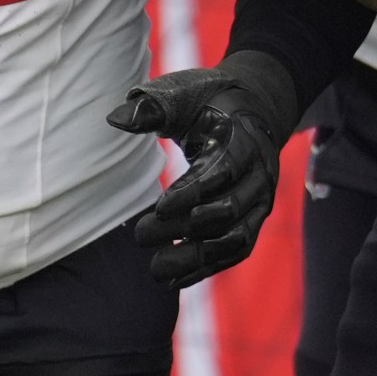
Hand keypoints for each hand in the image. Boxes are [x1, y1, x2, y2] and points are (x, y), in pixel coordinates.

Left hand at [112, 52, 297, 286]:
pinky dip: (207, 267)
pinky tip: (174, 280)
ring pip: (236, 239)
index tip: (159, 207)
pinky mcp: (253, 220)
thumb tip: (116, 118)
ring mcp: (260, 201)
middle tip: (142, 234)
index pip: (223, 171)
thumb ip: (153, 107)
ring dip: (197, 258)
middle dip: (185, 227)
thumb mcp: (181, 95)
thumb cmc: (206, 101)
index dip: (193, 191)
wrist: (249, 110)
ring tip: (156, 269)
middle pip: (228, 210)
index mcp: (243, 140)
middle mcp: (259, 175)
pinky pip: (235, 251)